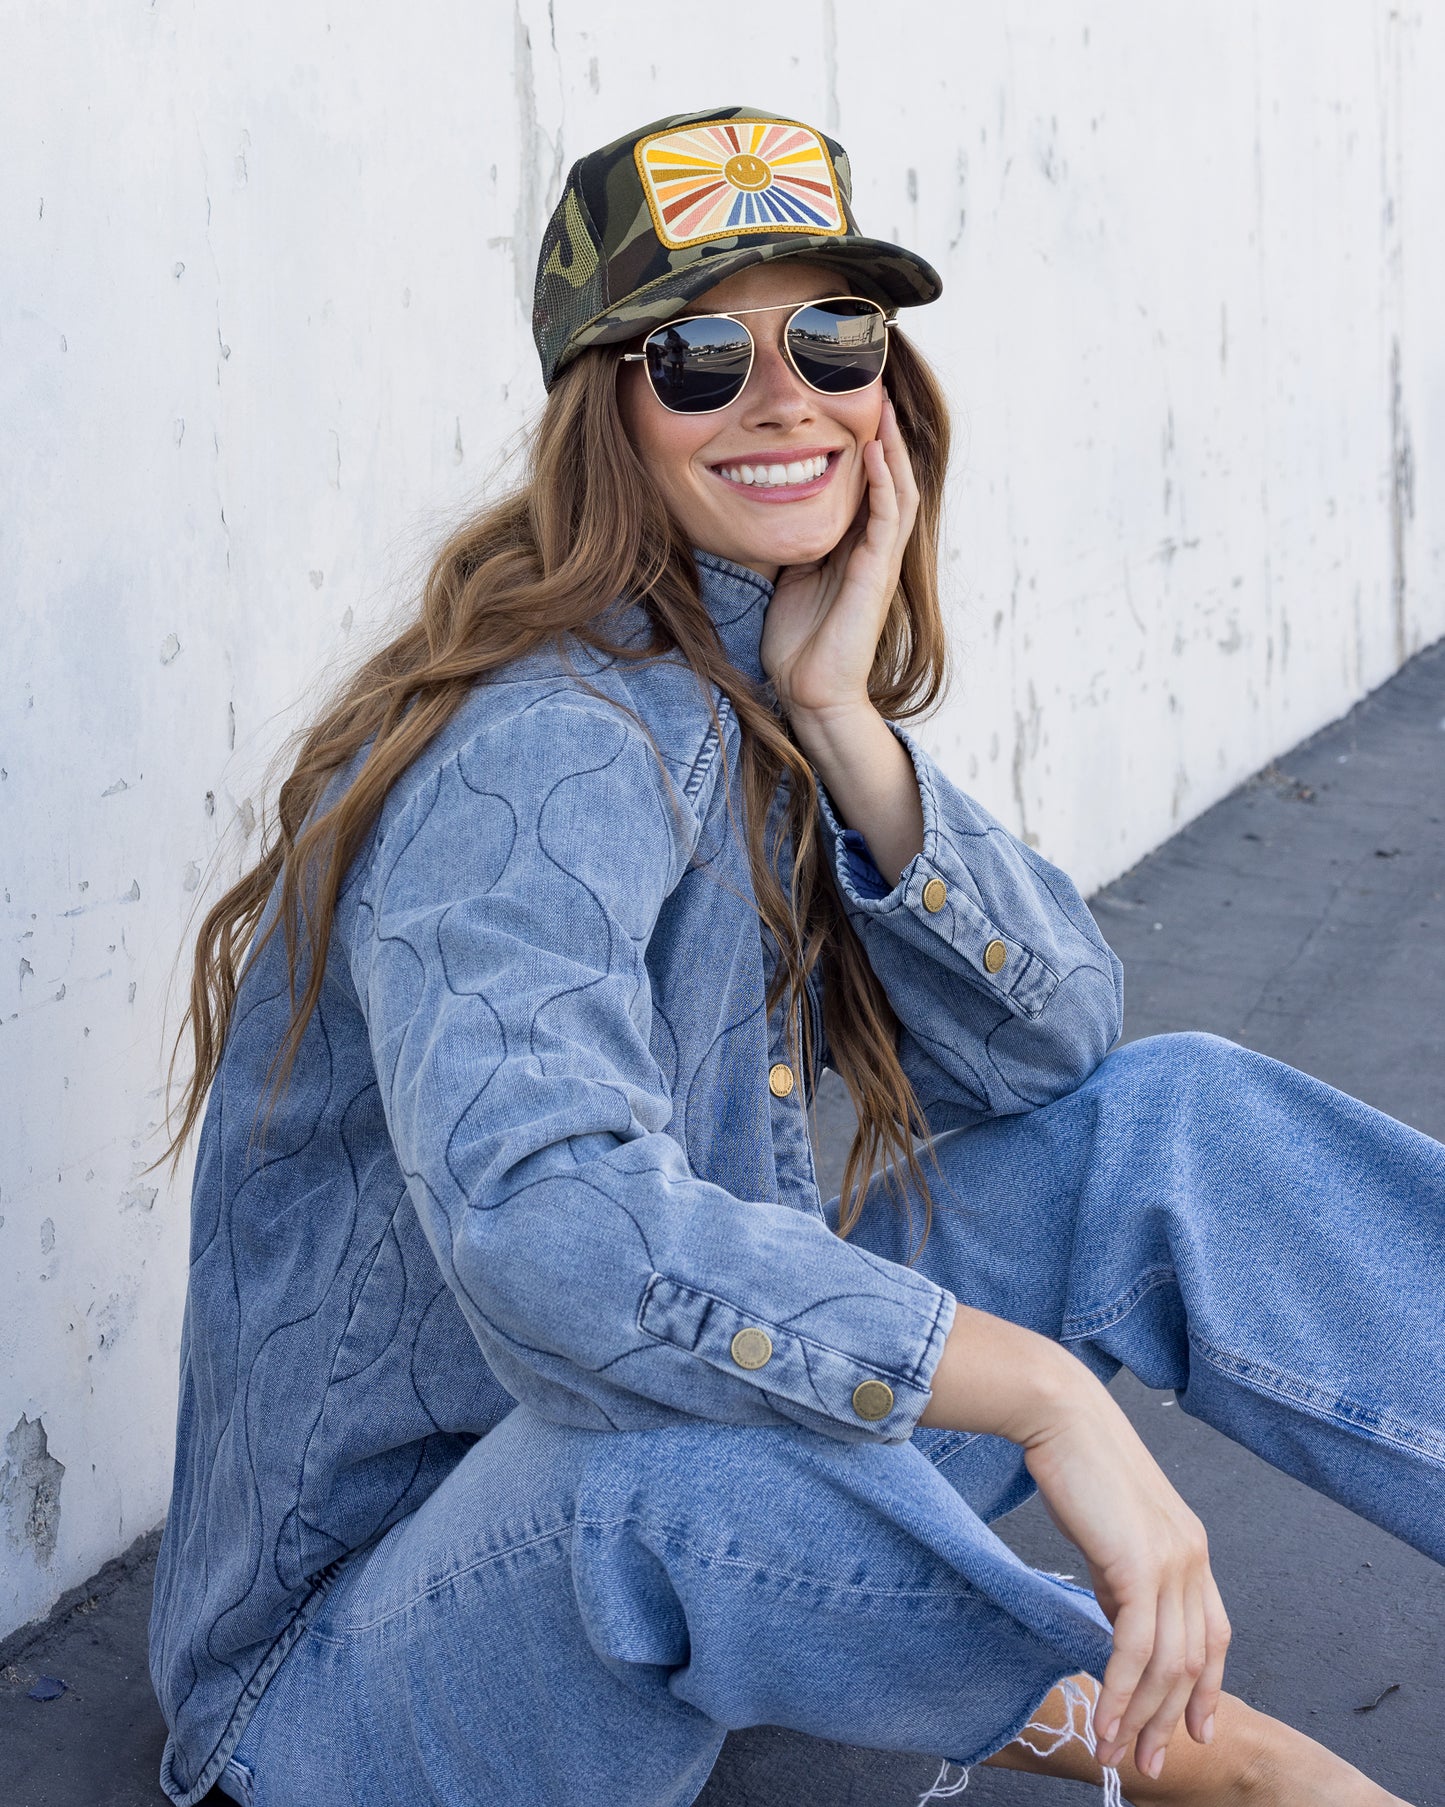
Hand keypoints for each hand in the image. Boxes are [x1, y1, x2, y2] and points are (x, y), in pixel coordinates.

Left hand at [759, 393, 918, 723]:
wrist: (811, 693)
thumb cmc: (796, 643)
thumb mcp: (786, 575)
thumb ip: (789, 542)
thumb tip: (761, 507)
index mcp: (853, 548)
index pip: (866, 484)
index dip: (863, 445)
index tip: (846, 405)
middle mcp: (873, 550)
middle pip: (889, 478)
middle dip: (884, 435)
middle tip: (874, 390)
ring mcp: (879, 561)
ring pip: (896, 490)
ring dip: (890, 447)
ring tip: (881, 406)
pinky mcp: (876, 575)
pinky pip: (886, 518)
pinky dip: (882, 482)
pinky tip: (872, 451)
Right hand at [1020, 1380, 1231, 1780]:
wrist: (1060, 1415)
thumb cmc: (1076, 1465)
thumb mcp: (1112, 1530)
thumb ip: (1125, 1576)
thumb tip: (1120, 1623)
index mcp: (1191, 1548)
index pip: (1213, 1634)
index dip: (1208, 1689)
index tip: (1193, 1730)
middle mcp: (1193, 1558)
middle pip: (1194, 1661)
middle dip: (1171, 1719)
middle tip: (1145, 1761)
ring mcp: (1172, 1561)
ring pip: (1167, 1663)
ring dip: (1141, 1716)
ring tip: (1116, 1751)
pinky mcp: (1140, 1565)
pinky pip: (1135, 1648)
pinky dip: (1120, 1691)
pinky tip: (1103, 1717)